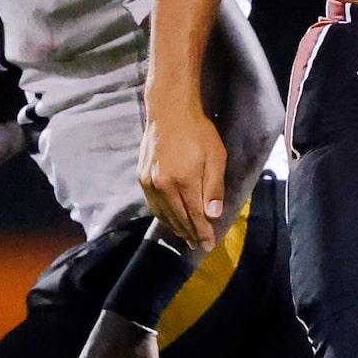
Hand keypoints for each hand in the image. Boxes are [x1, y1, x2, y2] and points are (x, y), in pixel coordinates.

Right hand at [138, 107, 225, 250]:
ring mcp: (150, 182)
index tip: (210, 245)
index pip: (196, 215)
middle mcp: (163, 185)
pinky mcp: (142, 178)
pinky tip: (170, 220)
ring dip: (176, 228)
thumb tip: (213, 215)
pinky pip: (153, 205)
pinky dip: (163, 216)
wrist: (169, 112)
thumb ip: (214, 187)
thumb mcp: (216, 156)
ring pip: (164, 214)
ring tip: (186, 237)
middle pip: (179, 218)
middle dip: (190, 234)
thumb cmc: (198, 132)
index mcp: (184, 180)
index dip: (203, 232)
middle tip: (199, 245)